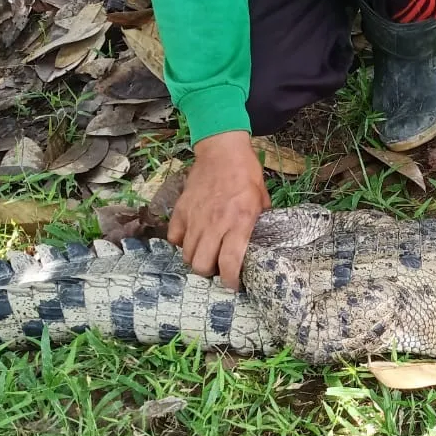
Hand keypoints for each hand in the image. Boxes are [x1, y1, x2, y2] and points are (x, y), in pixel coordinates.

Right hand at [167, 130, 269, 289]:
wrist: (222, 151)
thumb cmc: (246, 174)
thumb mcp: (262, 199)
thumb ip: (259, 223)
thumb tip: (258, 240)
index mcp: (238, 222)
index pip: (229, 262)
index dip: (229, 280)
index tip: (232, 285)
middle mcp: (214, 224)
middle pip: (201, 265)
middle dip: (209, 273)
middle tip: (217, 267)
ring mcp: (194, 218)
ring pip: (186, 254)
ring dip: (195, 259)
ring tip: (205, 254)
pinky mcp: (180, 210)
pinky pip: (173, 237)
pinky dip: (180, 243)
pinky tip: (191, 239)